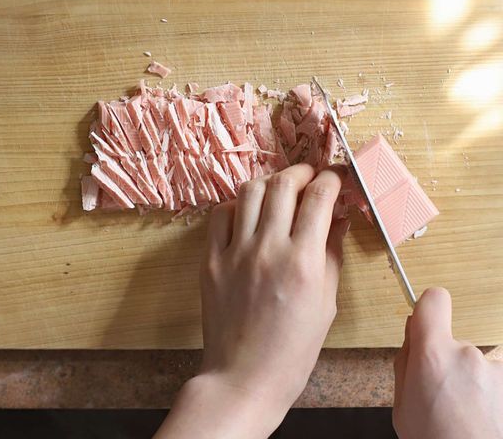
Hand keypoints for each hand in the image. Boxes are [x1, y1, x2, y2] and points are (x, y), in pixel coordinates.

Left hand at [156, 164, 347, 438]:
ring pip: (249, 191)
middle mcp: (267, 249)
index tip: (336, 178)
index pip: (318, 197)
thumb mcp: (326, 303)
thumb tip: (338, 217)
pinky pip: (220, 214)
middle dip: (301, 172)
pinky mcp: (210, 258)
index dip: (331, 179)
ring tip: (280, 191)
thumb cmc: (293, 349)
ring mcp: (234, 251)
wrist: (244, 376)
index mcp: (302, 262)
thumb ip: (331, 253)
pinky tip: (249, 215)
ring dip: (269, 183)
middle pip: (282, 184)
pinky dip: (237, 205)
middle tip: (310, 178)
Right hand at [393, 287, 502, 438]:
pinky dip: (493, 397)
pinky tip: (486, 419)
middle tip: (446, 398)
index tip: (429, 317)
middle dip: (451, 365)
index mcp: (432, 354)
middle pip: (456, 344)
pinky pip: (497, 382)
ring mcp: (496, 371)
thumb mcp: (402, 404)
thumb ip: (405, 361)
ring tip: (469, 416)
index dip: (429, 308)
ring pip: (480, 366)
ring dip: (475, 384)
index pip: (434, 301)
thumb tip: (412, 332)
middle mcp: (468, 355)